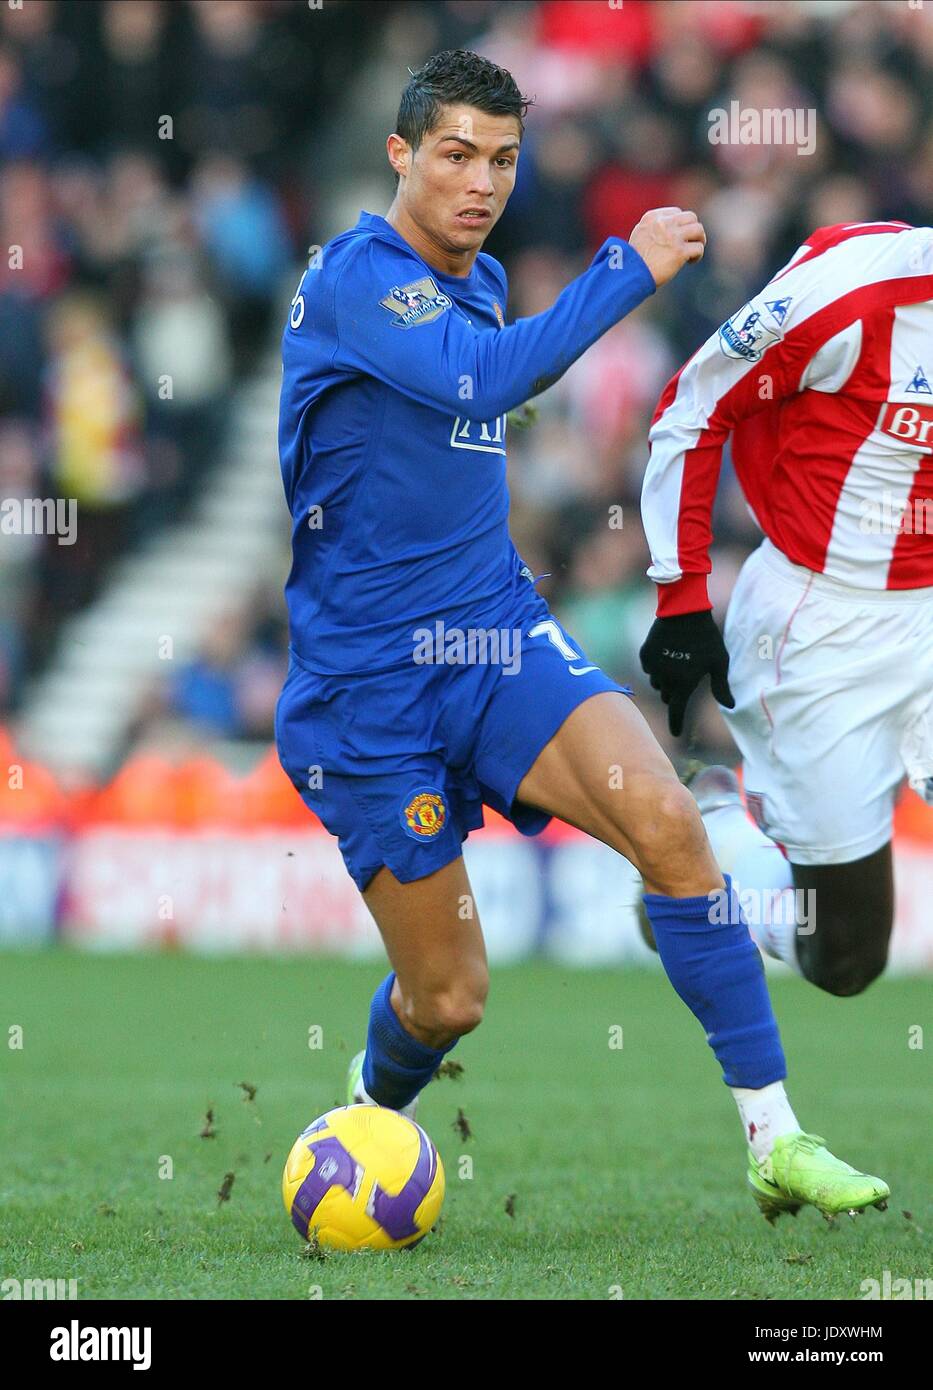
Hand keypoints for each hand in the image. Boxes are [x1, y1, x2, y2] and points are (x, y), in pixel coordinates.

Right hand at [628, 207, 706, 287]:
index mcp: (652, 218)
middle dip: (693, 230)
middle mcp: (663, 223)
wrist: (630, 276)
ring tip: (693, 251)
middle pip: (691, 217)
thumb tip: (672, 228)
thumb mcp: (640, 235)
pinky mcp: (679, 252)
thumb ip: (654, 228)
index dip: (680, 225)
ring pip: (698, 229)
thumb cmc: (633, 261)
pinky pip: (699, 248)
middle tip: (691, 242)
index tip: (678, 237)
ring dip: (699, 240)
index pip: (676, 212)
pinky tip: (691, 262)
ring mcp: (673, 237)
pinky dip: (698, 255)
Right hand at [639, 610, 734, 736]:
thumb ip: (721, 686)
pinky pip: (649, 668)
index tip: (676, 734)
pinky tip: (667, 653)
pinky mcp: (645, 655)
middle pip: (667, 697)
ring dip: (665, 680)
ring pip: (657, 683)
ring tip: (678, 664)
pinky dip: (656, 666)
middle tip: (685, 679)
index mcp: (683, 684)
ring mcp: (653, 667)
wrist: (684, 612)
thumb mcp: (719, 662)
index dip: (677, 724)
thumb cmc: (706, 638)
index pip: (677, 712)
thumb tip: (731, 706)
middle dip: (675, 694)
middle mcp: (665, 679)